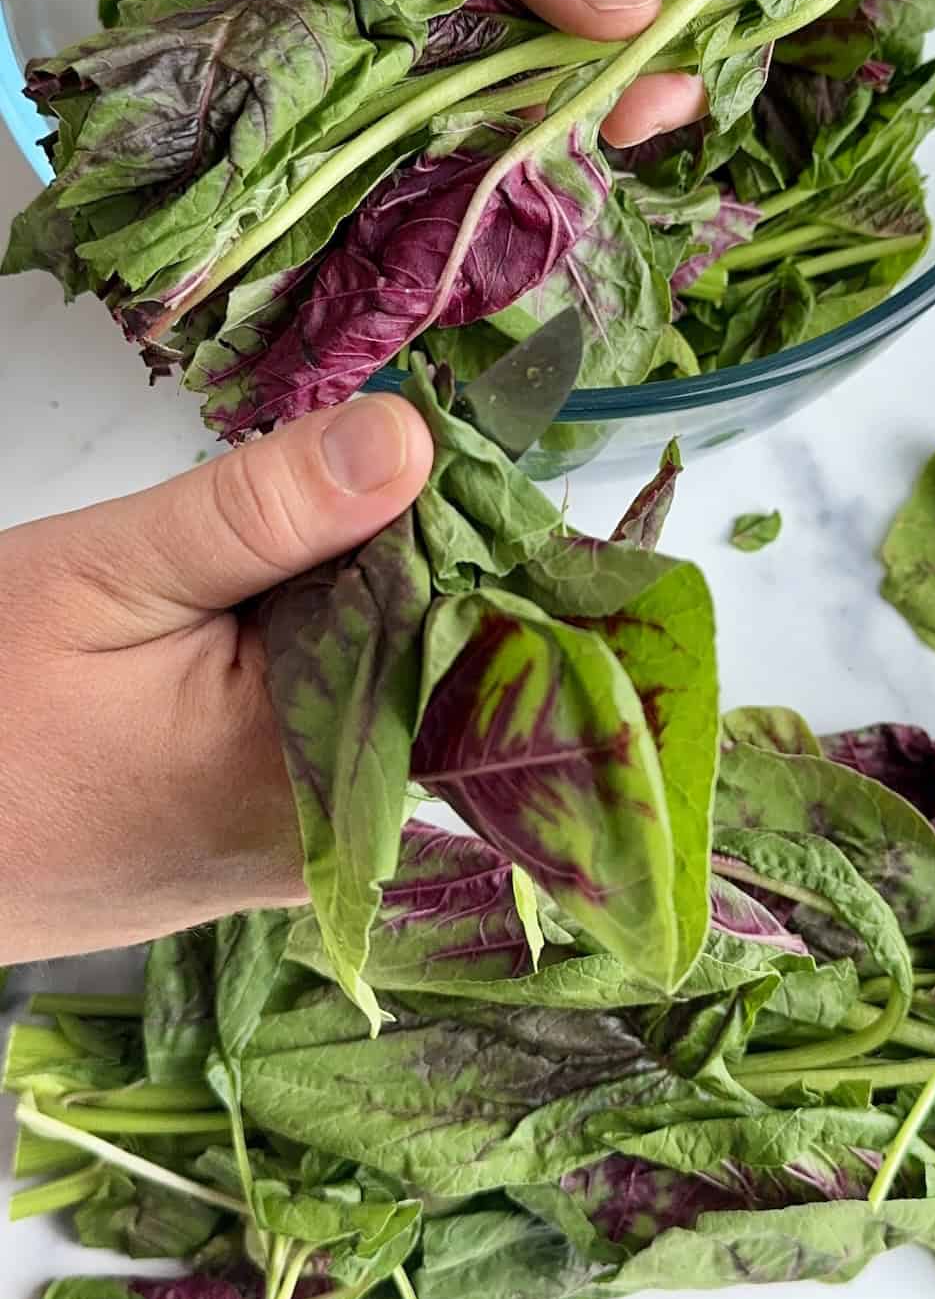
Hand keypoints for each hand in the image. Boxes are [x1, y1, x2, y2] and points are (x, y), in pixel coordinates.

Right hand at [0, 397, 431, 962]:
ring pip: (381, 697)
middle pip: (429, 665)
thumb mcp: (107, 578)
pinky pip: (333, 738)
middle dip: (386, 571)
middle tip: (292, 521)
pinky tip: (244, 638)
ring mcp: (304, 856)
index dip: (450, 530)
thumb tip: (410, 442)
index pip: (463, 631)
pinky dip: (309, 670)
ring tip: (250, 581)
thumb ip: (266, 513)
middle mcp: (338, 836)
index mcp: (323, 777)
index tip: (413, 455)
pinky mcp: (268, 851)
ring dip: (342, 621)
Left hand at [185, 0, 760, 145]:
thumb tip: (618, 22)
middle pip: (587, 14)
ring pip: (480, 27)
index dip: (687, 36)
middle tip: (546, 132)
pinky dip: (361, 54)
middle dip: (571, 81)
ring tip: (459, 132)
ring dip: (469, 86)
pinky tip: (370, 98)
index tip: (649, 101)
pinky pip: (365, 4)